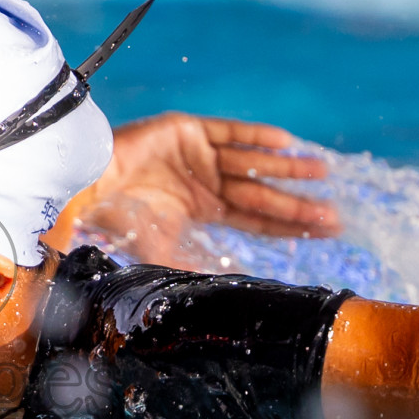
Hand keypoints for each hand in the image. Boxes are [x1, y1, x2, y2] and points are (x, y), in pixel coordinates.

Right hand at [48, 112, 340, 265]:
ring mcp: (198, 154)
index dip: (289, 224)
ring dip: (286, 167)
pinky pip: (228, 132)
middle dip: (296, 202)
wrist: (85, 188)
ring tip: (320, 172)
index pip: (256, 219)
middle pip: (261, 193)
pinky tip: (286, 142)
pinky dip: (255, 136)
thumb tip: (230, 288)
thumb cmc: (116, 221)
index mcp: (204, 209)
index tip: (325, 230)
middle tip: (333, 213)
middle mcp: (206, 181)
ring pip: (252, 161)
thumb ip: (194, 266)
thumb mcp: (161, 250)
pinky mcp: (186, 130)